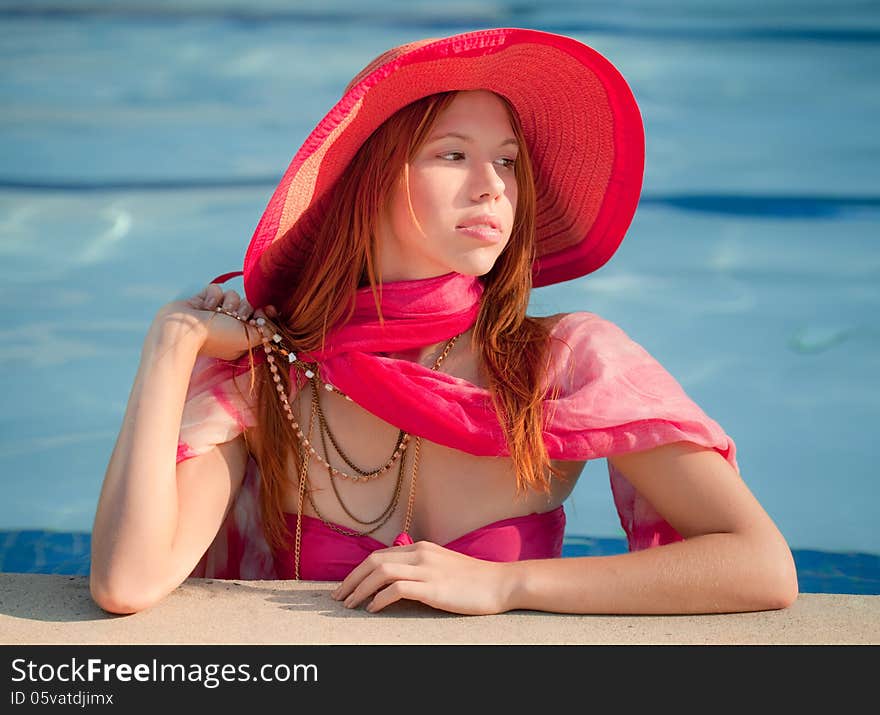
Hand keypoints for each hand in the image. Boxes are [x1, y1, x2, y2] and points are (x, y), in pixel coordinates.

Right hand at [155, 284, 279, 361]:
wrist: (184, 332)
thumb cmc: (218, 338)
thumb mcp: (249, 338)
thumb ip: (266, 330)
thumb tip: (273, 318)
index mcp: (239, 336)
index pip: (258, 319)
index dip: (263, 313)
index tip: (268, 310)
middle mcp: (227, 324)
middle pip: (247, 305)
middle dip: (243, 308)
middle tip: (237, 317)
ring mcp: (214, 312)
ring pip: (232, 295)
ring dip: (228, 302)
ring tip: (218, 313)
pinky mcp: (202, 301)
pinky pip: (216, 289)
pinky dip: (212, 296)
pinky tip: (205, 308)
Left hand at [330, 541, 513, 614]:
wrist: (501, 583)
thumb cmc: (473, 580)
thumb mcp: (442, 566)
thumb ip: (421, 568)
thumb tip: (396, 581)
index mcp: (421, 548)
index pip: (379, 556)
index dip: (358, 571)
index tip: (346, 587)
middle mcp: (420, 554)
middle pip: (374, 561)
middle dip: (351, 580)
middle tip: (337, 598)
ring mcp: (427, 569)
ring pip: (381, 572)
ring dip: (360, 589)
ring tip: (349, 605)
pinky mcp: (434, 587)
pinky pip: (397, 589)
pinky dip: (380, 599)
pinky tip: (373, 609)